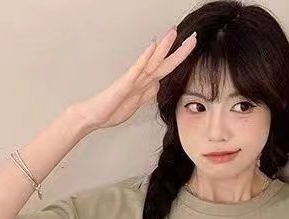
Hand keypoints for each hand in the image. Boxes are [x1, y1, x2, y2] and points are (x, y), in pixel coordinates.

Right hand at [73, 27, 196, 131]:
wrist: (94, 116)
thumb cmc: (112, 109)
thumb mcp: (137, 103)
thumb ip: (148, 93)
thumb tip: (158, 85)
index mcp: (145, 84)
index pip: (166, 69)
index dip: (180, 59)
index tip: (191, 48)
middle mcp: (141, 79)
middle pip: (164, 62)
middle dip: (180, 50)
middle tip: (193, 37)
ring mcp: (133, 79)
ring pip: (153, 61)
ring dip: (164, 46)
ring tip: (174, 32)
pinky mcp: (124, 84)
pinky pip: (137, 69)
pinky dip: (145, 57)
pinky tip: (153, 46)